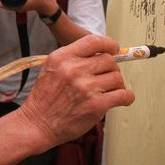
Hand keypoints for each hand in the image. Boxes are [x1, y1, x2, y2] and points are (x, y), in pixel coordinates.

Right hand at [17, 35, 134, 148]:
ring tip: (109, 91)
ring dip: (117, 84)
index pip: (93, 41)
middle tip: (106, 77)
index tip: (114, 49)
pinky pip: (124, 95)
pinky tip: (120, 100)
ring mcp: (85, 87)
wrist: (37, 123)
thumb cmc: (45, 98)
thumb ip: (72, 59)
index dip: (109, 44)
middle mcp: (73, 69)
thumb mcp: (51, 68)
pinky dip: (126, 97)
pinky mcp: (96, 105)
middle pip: (109, 60)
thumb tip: (102, 54)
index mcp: (62, 57)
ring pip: (117, 77)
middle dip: (111, 68)